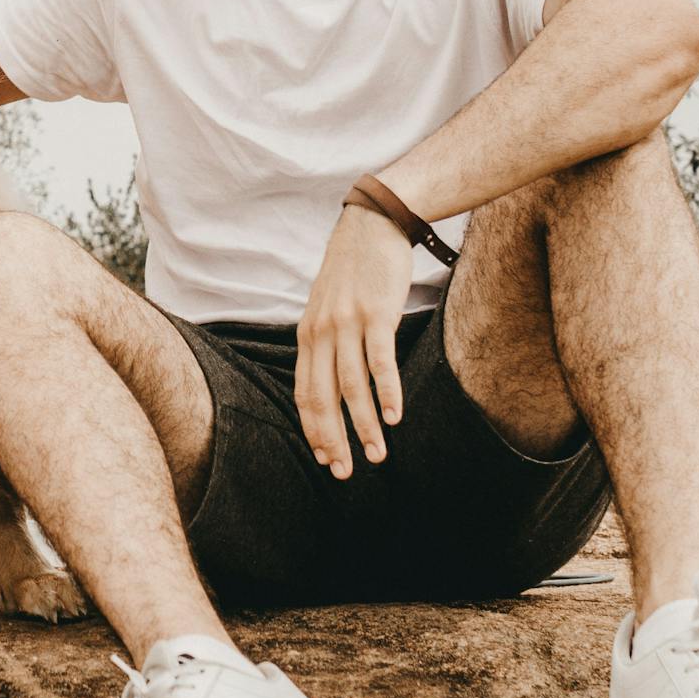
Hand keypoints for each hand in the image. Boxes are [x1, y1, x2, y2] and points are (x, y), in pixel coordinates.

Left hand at [294, 202, 414, 478]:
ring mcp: (348, 324)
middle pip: (323, 399)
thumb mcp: (326, 307)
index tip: (326, 461)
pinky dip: (387, 393)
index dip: (314, 432)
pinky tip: (394, 417)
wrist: (372, 225)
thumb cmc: (353, 271)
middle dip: (334, 440)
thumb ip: (324, 343)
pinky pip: (379, 362)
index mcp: (308, 336)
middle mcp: (322, 334)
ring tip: (377, 455)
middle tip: (346, 473)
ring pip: (351, 388)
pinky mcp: (376, 315)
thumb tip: (329, 383)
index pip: (304, 395)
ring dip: (364, 426)